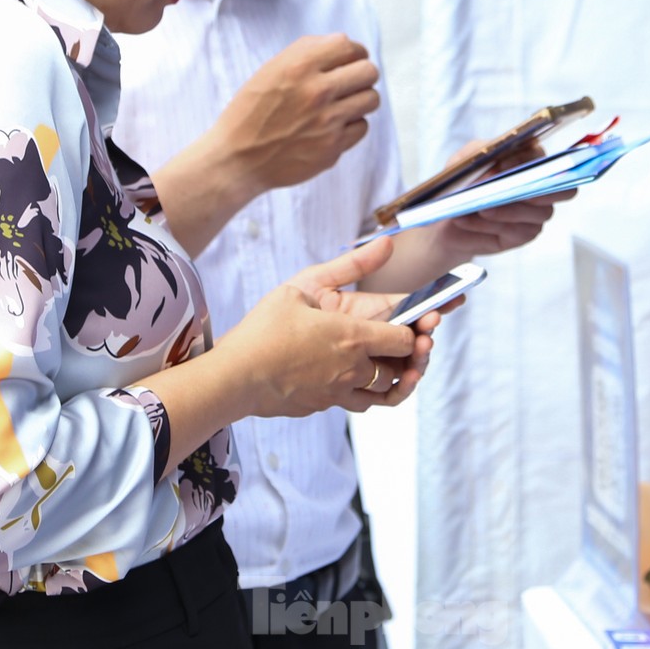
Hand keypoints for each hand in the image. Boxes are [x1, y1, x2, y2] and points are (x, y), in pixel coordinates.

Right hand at [210, 34, 380, 193]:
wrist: (237, 158)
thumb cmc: (251, 111)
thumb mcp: (271, 70)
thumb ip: (307, 52)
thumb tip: (345, 46)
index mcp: (299, 66)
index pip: (349, 46)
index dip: (354, 51)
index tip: (350, 59)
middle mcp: (316, 92)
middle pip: (369, 71)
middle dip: (361, 74)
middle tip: (350, 81)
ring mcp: (327, 122)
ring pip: (371, 99)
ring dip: (360, 98)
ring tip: (342, 103)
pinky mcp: (333, 148)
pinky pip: (362, 127)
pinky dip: (351, 125)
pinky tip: (332, 126)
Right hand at [215, 237, 438, 417]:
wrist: (234, 377)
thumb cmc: (263, 329)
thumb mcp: (304, 285)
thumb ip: (350, 265)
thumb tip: (388, 242)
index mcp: (352, 336)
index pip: (404, 338)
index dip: (415, 330)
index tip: (414, 321)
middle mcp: (353, 369)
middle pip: (399, 367)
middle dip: (410, 356)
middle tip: (412, 343)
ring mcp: (338, 392)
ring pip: (383, 392)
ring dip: (392, 378)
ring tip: (393, 365)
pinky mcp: (322, 406)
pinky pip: (357, 403)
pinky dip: (367, 393)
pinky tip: (358, 378)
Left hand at [430, 139, 573, 259]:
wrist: (447, 220)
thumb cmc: (461, 184)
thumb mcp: (464, 160)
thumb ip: (480, 155)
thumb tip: (494, 169)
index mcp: (530, 160)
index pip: (542, 157)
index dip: (526, 160)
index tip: (501, 165)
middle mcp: (543, 186)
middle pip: (562, 188)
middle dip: (539, 188)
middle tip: (510, 189)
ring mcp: (538, 213)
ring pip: (537, 213)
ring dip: (505, 209)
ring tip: (478, 206)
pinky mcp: (525, 234)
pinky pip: (516, 230)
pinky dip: (488, 225)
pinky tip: (465, 219)